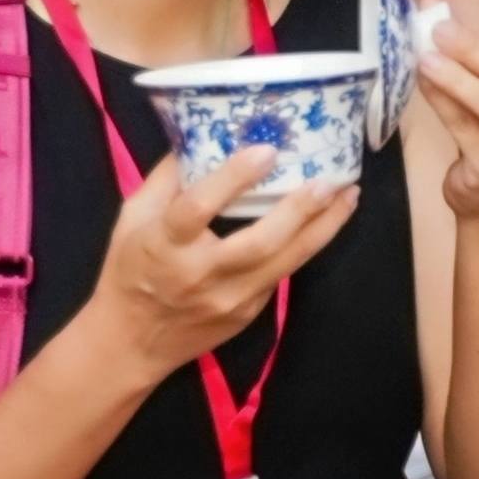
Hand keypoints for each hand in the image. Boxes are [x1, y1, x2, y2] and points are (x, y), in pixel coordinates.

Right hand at [84, 148, 359, 379]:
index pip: (198, 208)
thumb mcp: (132, 220)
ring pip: (286, 262)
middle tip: (330, 180)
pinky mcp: (247, 313)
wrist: (130, 344)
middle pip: (259, 242)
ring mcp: (229, 298)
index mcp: (164, 244)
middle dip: (300, 209)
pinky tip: (325, 223)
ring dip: (323, 228)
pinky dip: (305, 247)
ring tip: (349, 197)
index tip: (267, 151)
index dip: (233, 178)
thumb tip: (197, 134)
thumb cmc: (129, 271)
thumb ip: (165, 180)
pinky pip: (281, 275)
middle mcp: (200, 274)